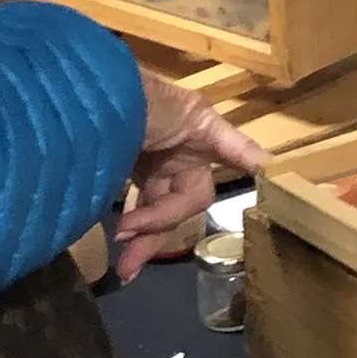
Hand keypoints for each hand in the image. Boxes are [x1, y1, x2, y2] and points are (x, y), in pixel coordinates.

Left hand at [114, 70, 265, 283]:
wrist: (79, 89)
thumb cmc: (126, 94)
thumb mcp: (159, 107)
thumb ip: (206, 140)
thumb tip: (268, 163)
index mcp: (200, 126)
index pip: (239, 150)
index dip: (257, 166)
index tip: (277, 183)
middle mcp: (186, 146)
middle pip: (188, 199)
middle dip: (162, 228)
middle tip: (133, 257)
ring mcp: (159, 158)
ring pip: (161, 207)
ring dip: (146, 236)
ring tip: (126, 268)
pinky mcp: (134, 166)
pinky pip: (141, 201)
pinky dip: (134, 221)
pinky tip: (122, 241)